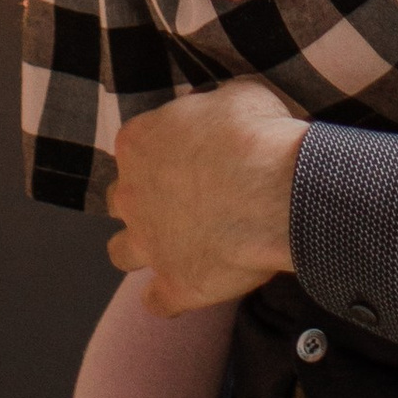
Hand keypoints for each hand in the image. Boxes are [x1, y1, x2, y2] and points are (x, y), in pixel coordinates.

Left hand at [109, 80, 306, 312]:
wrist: (276, 191)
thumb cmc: (256, 135)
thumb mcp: (237, 95)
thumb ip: (212, 106)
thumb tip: (218, 111)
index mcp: (138, 143)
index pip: (134, 147)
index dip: (160, 151)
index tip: (188, 155)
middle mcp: (132, 194)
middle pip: (121, 199)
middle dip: (144, 199)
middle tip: (183, 199)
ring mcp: (149, 243)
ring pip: (121, 253)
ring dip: (142, 249)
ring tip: (174, 246)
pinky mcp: (175, 284)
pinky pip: (157, 302)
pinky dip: (169, 298)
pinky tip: (189, 288)